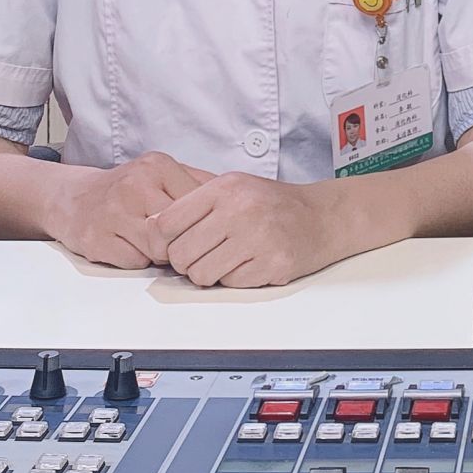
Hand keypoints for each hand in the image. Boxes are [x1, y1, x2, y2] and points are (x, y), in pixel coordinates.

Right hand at [47, 151, 209, 268]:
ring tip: (153, 243)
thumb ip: (196, 183)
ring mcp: (113, 213)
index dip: (201, 222)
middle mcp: (134, 185)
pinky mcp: (96, 239)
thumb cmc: (127, 190)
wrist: (72, 198)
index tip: (199, 228)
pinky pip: (134, 262)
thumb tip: (237, 197)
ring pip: (158, 249)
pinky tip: (130, 247)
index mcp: (157, 166)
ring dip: (160, 254)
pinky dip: (138, 261)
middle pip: (179, 229)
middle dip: (181, 241)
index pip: (197, 203)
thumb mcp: (161, 174)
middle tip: (177, 241)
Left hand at [146, 173, 341, 287]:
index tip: (173, 245)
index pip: (166, 223)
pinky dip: (236, 279)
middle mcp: (239, 210)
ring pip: (201, 275)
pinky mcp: (272, 264)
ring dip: (210, 273)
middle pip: (180, 254)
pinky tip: (251, 263)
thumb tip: (150, 227)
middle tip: (205, 254)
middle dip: (187, 262)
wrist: (322, 216)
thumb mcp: (233, 188)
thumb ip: (194, 205)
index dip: (163, 242)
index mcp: (224, 188)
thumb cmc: (272, 204)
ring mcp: (257, 238)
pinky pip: (231, 284)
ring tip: (229, 258)